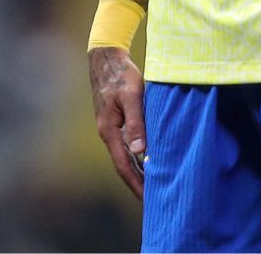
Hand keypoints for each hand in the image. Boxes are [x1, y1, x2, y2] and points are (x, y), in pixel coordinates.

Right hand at [89, 46, 146, 198]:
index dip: (137, 184)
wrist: (106, 58)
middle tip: (154, 202)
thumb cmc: (120, 75)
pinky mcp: (116, 122)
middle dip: (138, 184)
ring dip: (138, 173)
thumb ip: (136, 122)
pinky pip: (126, 146)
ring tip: (153, 188)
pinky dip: (137, 158)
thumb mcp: (132, 96)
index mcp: (110, 131)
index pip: (125, 166)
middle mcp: (108, 134)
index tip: (148, 200)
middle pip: (124, 166)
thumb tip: (139, 150)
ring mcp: (111, 129)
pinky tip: (147, 162)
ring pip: (125, 158)